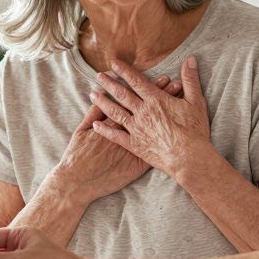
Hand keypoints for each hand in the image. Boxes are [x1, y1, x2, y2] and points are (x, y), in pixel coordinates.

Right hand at [52, 73, 182, 205]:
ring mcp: (135, 146)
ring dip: (167, 113)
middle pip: (148, 109)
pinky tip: (178, 130)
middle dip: (161, 94)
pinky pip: (157, 147)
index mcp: (115, 120)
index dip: (147, 88)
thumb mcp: (81, 130)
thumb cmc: (79, 155)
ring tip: (179, 102)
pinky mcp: (138, 162)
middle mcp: (128, 131)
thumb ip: (93, 112)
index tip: (159, 76)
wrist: (80, 181)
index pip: (134, 98)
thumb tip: (97, 94)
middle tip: (172, 80)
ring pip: (156, 126)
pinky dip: (167, 138)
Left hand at [90, 55, 211, 178]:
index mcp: (156, 100)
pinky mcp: (134, 145)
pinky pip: (116, 135)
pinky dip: (104, 129)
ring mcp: (136, 129)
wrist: (189, 158)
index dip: (124, 71)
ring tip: (92, 94)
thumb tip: (190, 59)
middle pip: (122, 94)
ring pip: (115, 112)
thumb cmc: (195, 130)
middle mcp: (143, 112)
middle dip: (109, 83)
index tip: (114, 63)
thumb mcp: (196, 102)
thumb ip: (190, 80)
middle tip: (98, 75)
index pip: (137, 81)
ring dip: (103, 102)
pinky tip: (95, 124)